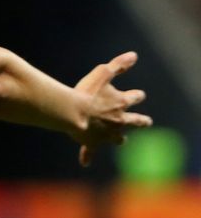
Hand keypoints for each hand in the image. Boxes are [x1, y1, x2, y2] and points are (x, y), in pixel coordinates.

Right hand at [71, 51, 151, 165]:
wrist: (72, 112)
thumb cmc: (86, 92)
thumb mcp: (102, 73)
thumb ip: (118, 65)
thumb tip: (134, 55)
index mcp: (122, 103)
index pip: (135, 97)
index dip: (136, 95)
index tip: (137, 95)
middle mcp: (119, 120)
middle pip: (135, 121)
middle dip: (141, 121)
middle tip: (145, 121)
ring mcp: (106, 133)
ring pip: (118, 139)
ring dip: (119, 139)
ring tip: (121, 141)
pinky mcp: (92, 142)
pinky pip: (90, 151)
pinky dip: (87, 155)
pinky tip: (85, 162)